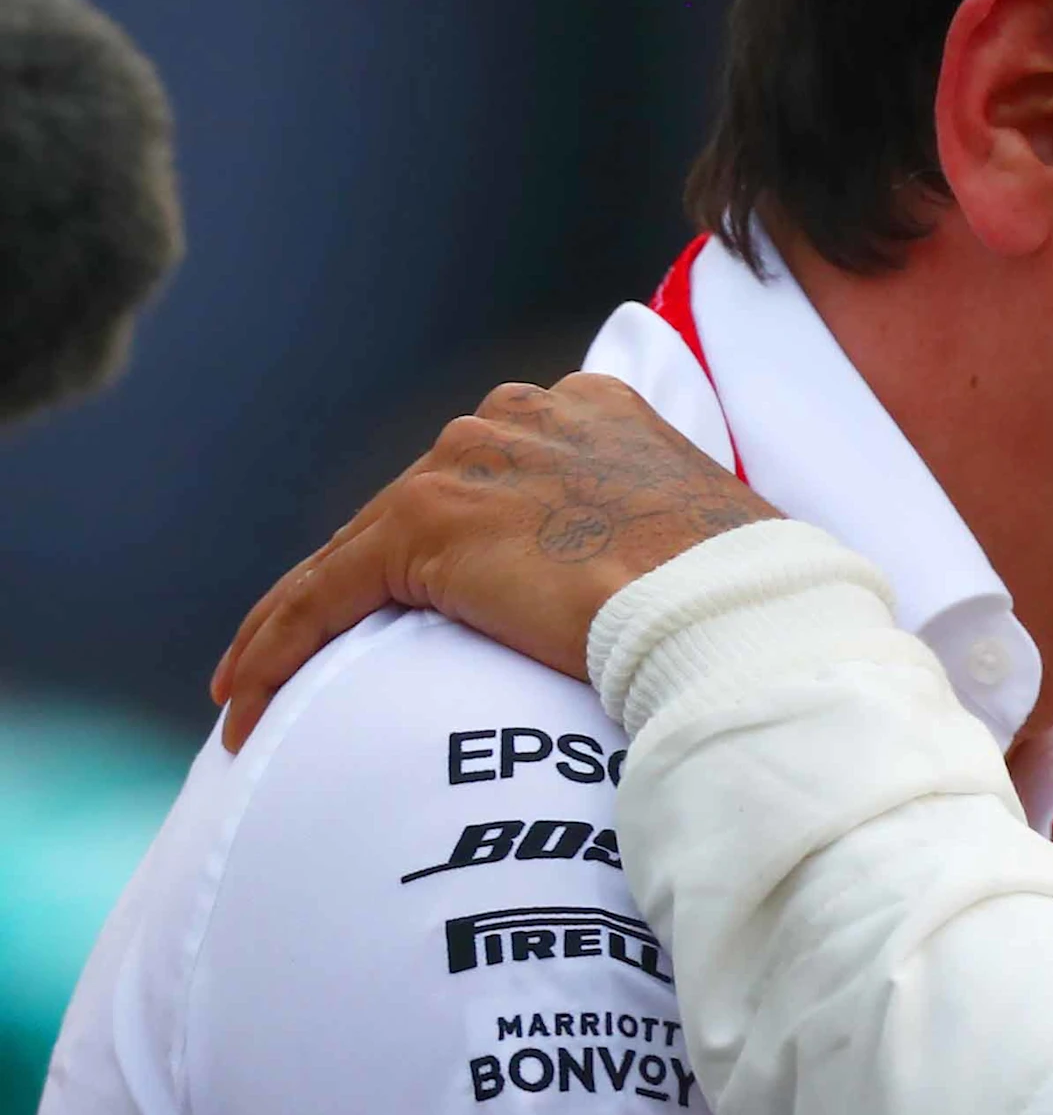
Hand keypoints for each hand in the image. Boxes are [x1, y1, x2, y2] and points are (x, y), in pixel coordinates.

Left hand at [212, 375, 773, 749]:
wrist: (731, 606)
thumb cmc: (745, 597)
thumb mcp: (704, 541)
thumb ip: (660, 540)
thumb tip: (667, 601)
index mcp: (594, 409)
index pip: (494, 479)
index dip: (459, 543)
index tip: (448, 598)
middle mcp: (522, 416)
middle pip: (416, 507)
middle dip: (372, 581)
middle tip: (339, 656)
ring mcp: (467, 463)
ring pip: (355, 551)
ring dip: (304, 624)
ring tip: (266, 690)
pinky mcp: (425, 527)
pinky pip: (323, 595)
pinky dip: (277, 650)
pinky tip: (244, 705)